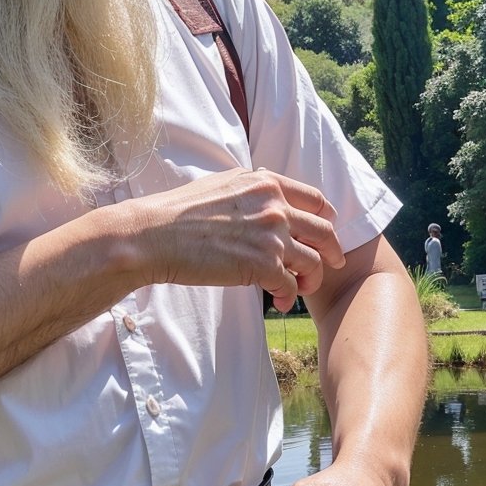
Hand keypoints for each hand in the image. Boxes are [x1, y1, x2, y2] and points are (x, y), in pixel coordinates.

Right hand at [135, 167, 344, 307]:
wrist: (153, 235)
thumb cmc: (177, 213)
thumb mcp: (221, 184)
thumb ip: (250, 190)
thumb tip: (265, 198)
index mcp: (266, 183)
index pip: (314, 199)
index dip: (325, 218)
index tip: (325, 231)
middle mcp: (275, 206)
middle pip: (324, 230)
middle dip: (332, 250)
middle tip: (331, 264)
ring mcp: (272, 236)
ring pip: (314, 261)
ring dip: (311, 279)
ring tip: (300, 289)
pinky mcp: (264, 265)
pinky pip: (291, 285)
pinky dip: (289, 297)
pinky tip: (280, 303)